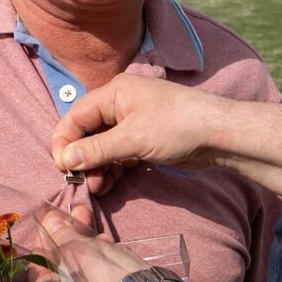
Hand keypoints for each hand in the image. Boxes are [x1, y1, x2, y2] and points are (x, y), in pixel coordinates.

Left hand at [37, 206, 147, 281]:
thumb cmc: (98, 276)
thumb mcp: (74, 249)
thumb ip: (60, 235)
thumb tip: (50, 222)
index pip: (39, 260)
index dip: (46, 235)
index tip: (55, 216)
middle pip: (63, 259)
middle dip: (71, 233)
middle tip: (81, 211)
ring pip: (84, 264)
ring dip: (89, 241)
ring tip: (97, 226)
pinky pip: (102, 271)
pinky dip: (105, 255)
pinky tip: (111, 242)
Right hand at [51, 75, 235, 175]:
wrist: (219, 134)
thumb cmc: (176, 126)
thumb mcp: (133, 138)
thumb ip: (96, 149)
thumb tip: (65, 160)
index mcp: (113, 93)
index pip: (76, 116)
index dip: (64, 141)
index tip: (62, 167)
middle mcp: (120, 106)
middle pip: (87, 132)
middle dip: (81, 157)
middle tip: (80, 182)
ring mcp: (132, 124)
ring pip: (103, 147)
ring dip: (96, 167)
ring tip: (96, 188)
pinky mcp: (144, 141)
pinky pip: (118, 155)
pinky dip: (112, 169)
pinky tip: (108, 185)